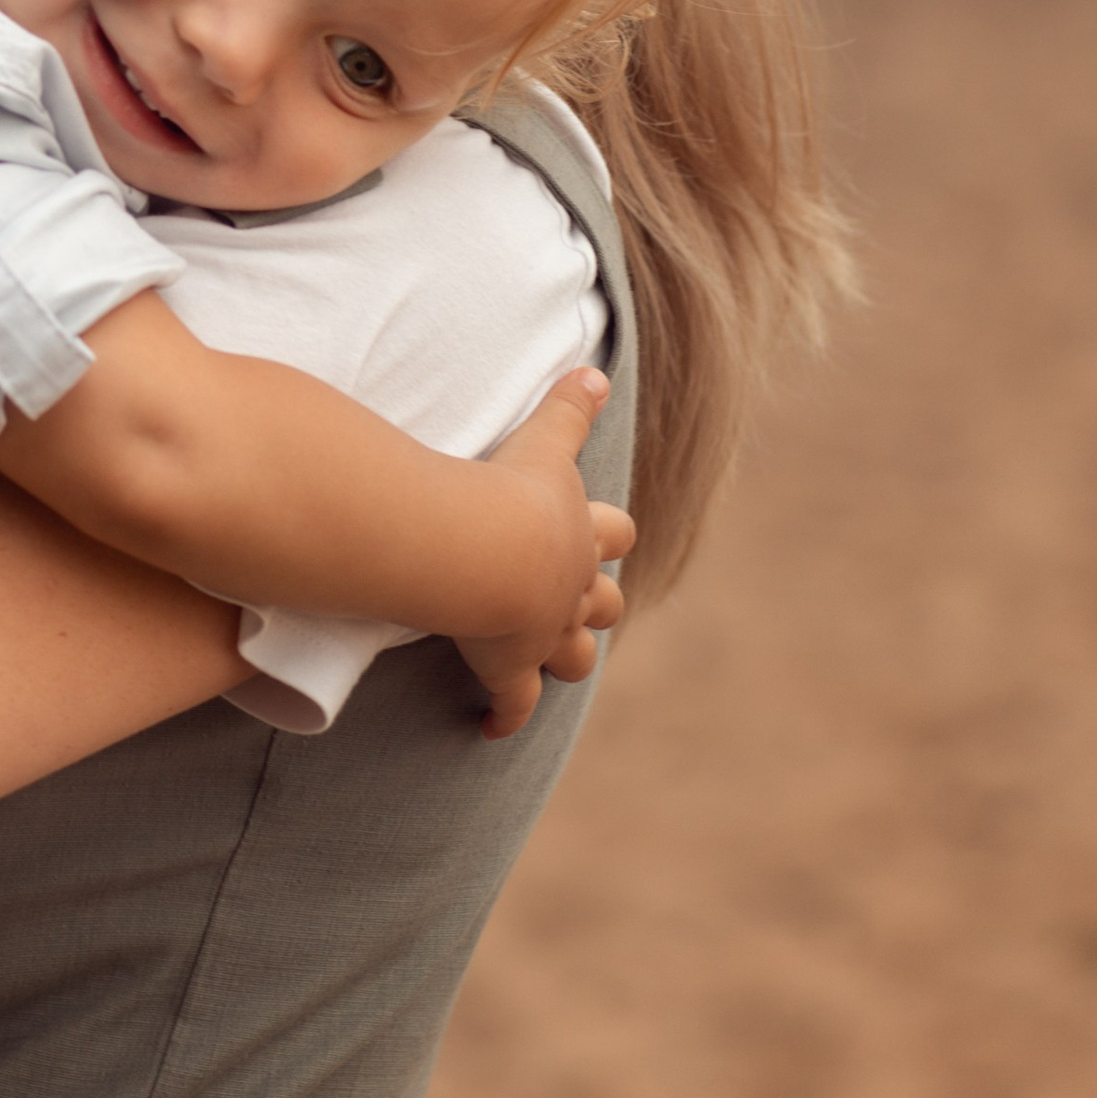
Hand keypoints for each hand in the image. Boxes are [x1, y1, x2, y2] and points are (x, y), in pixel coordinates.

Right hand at [452, 371, 634, 739]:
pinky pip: (513, 703)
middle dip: (595, 601)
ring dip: (565, 656)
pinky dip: (504, 715)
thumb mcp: (544, 441)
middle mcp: (571, 589)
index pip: (611, 533)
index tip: (603, 535)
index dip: (607, 533)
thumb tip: (595, 370)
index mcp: (577, 534)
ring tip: (550, 659)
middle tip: (579, 600)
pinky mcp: (509, 668)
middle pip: (603, 602)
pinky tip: (492, 727)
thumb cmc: (510, 491)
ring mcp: (544, 633)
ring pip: (572, 655)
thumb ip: (568, 407)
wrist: (485, 550)